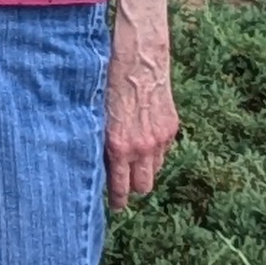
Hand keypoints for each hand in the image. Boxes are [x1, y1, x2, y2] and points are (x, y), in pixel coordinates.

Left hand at [106, 23, 178, 204]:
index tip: (115, 206)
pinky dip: (155, 153)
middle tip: (124, 186)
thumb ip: (99, 141)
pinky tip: (145, 143)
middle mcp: (142, 147)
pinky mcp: (171, 128)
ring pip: (155, 171)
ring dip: (145, 171)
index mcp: (119, 146)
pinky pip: (164, 152)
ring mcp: (159, 139)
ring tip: (134, 165)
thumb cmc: (110, 81)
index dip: (118, 200)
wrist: (139, 58)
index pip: (120, 187)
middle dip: (133, 188)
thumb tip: (94, 161)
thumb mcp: (96, 115)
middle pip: (143, 186)